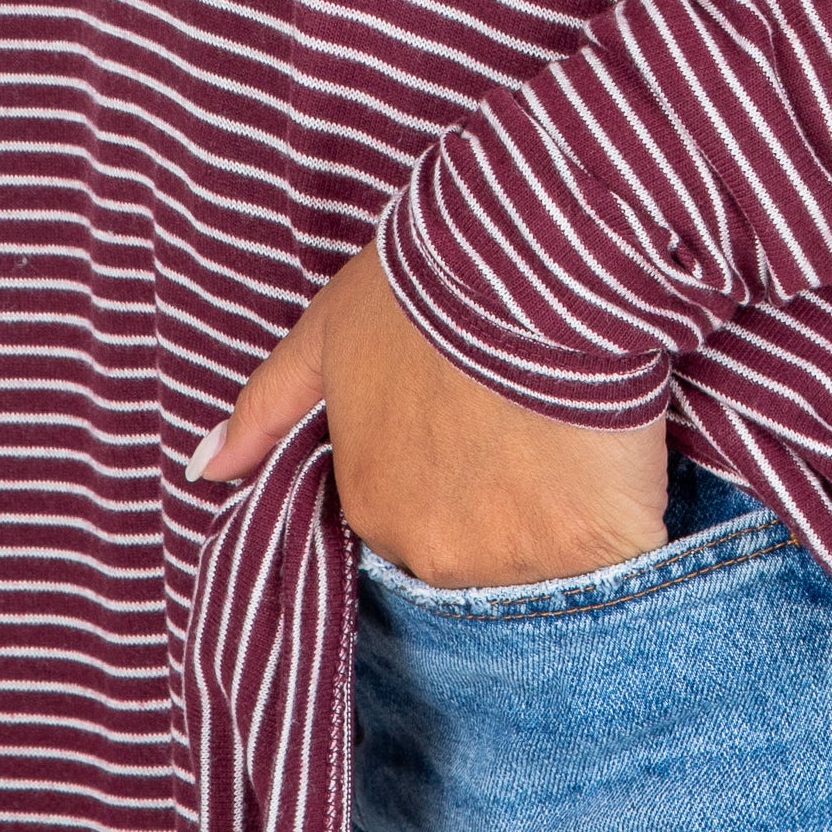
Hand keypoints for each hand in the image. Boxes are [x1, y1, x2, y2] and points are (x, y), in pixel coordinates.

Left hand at [202, 241, 666, 588]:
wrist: (535, 254)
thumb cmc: (432, 278)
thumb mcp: (330, 329)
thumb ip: (267, 408)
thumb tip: (203, 472)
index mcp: (368, 502)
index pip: (414, 528)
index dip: (456, 487)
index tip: (484, 444)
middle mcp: (428, 551)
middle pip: (479, 564)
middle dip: (507, 522)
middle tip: (539, 448)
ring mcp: (511, 560)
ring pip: (546, 577)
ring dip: (566, 535)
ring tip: (585, 457)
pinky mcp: (592, 551)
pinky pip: (615, 573)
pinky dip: (625, 540)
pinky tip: (629, 484)